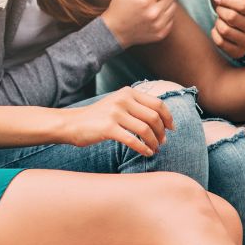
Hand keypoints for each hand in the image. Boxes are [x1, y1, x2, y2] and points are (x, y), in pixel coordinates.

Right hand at [58, 87, 173, 156]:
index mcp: (128, 92)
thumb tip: (162, 120)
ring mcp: (115, 113)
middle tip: (162, 142)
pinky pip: (133, 140)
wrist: (72, 123)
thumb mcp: (117, 103)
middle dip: (162, 132)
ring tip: (154, 149)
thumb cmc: (98, 117)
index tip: (171, 129)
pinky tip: (146, 153)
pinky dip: (143, 148)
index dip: (168, 117)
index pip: (158, 103)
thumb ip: (136, 106)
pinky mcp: (108, 127)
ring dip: (154, 142)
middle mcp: (122, 99)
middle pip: (154, 117)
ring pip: (145, 129)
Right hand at [99, 0, 174, 48]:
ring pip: (173, 6)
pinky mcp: (161, 33)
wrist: (114, 31)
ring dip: (164, 4)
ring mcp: (158, 25)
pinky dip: (164, 15)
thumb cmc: (120, 5)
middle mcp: (153, 13)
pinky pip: (172, 18)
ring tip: (151, 6)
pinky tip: (153, 16)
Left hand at [211, 0, 244, 59]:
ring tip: (220, 20)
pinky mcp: (238, 52)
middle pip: (232, 17)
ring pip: (224, 30)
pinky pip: (220, 42)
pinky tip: (218, 30)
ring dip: (217, 22)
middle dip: (220, 10)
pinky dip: (215, 33)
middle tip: (219, 9)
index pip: (244, 5)